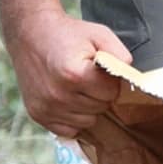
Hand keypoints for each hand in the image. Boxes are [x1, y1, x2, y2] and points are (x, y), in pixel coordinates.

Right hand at [3, 9, 132, 137]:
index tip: (100, 70)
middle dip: (100, 93)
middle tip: (88, 77)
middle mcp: (58, 95)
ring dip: (88, 106)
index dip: (110, 81)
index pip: (111, 93)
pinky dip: (72, 118)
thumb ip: (120, 55)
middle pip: (100, 107)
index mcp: (75, 74)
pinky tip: (68, 99)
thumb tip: (131, 76)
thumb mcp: (100, 34)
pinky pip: (68, 129)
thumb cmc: (69, 34)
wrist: (31, 34)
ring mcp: (46, 107)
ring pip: (87, 121)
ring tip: (77, 86)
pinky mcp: (37, 115)